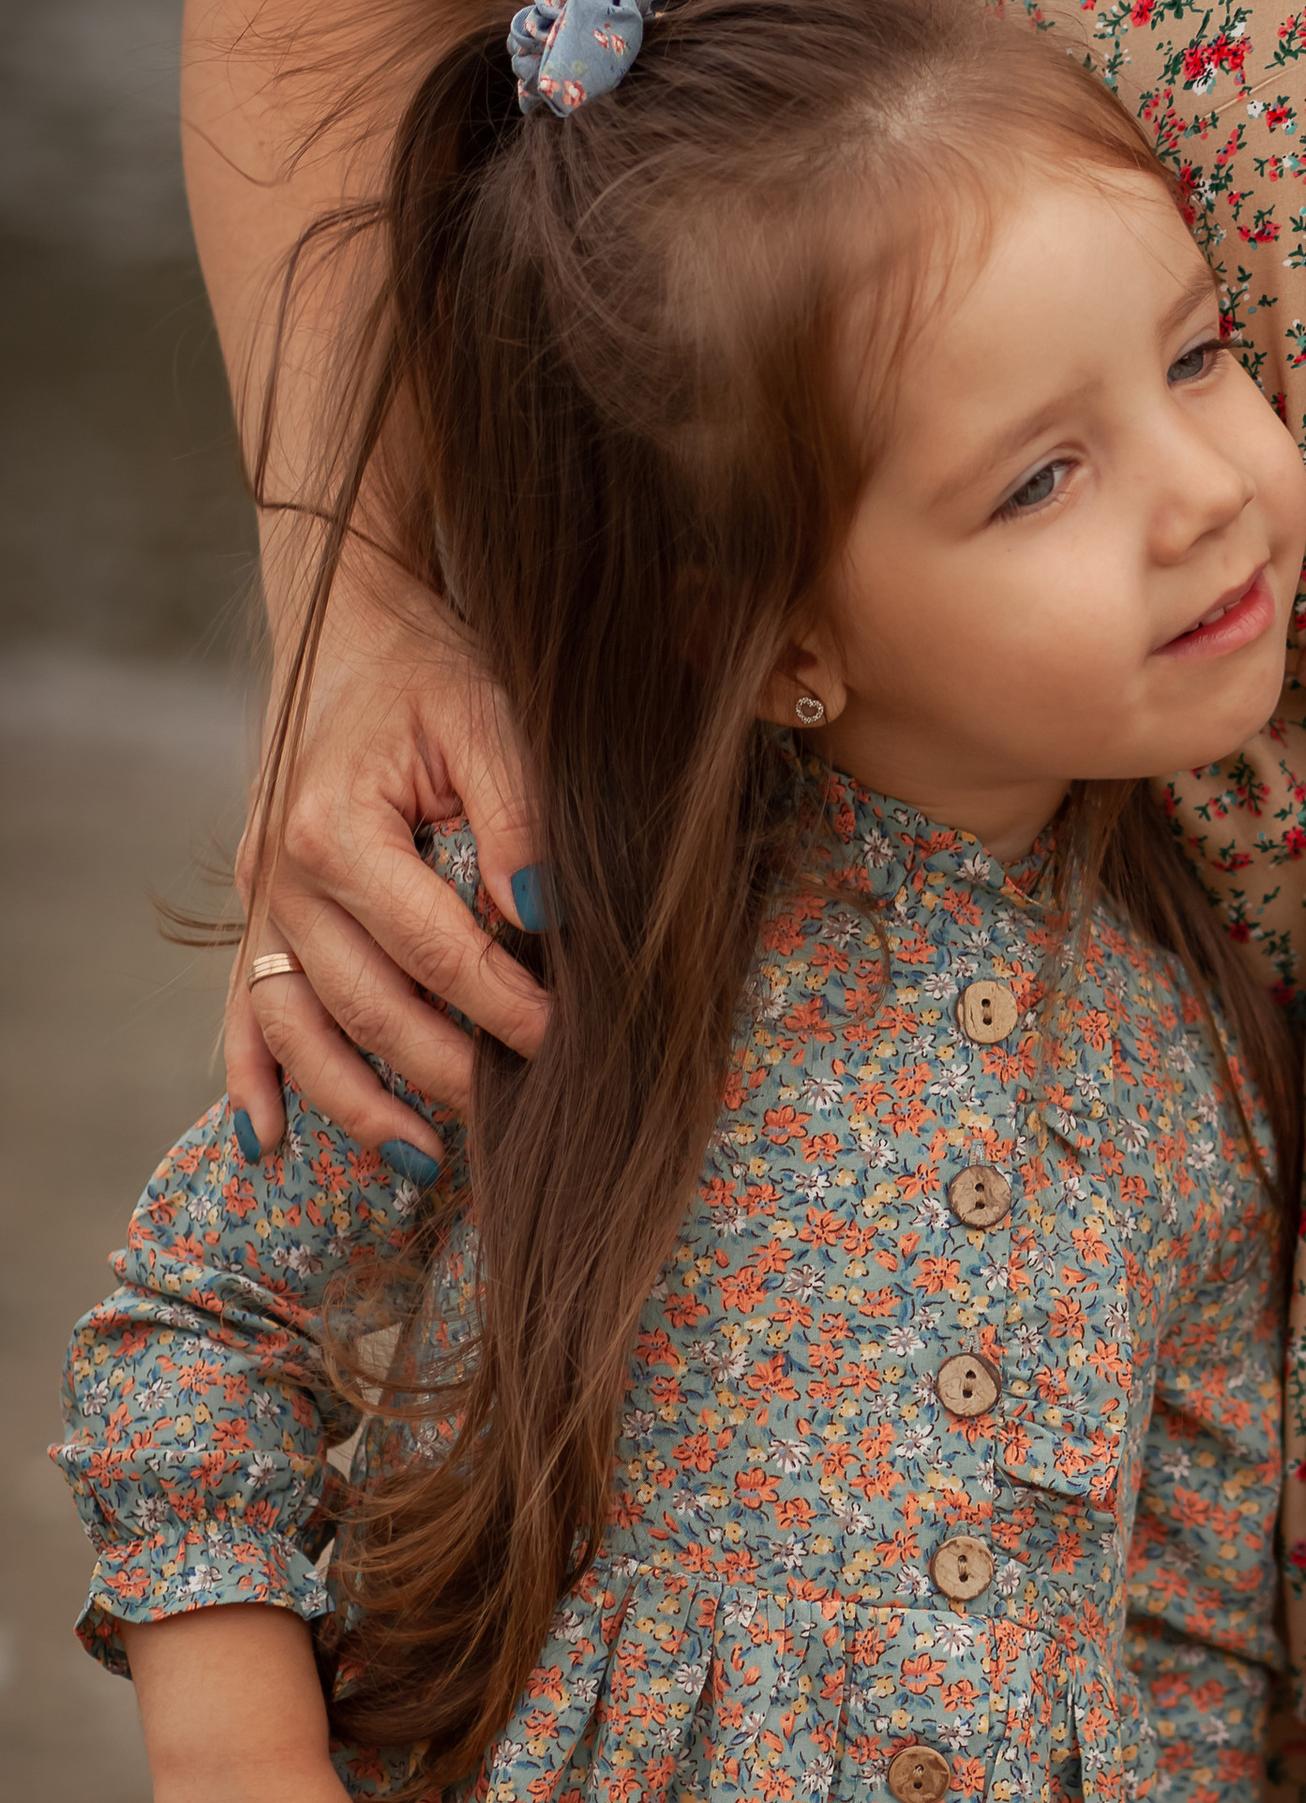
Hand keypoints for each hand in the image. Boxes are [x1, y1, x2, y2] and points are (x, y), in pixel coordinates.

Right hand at [231, 553, 549, 1163]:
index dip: (505, 1008)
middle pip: (368, 1008)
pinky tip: (269, 1145)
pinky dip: (251, 1082)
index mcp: (337, 829)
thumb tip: (540, 912)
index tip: (566, 1044)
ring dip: (356, 1107)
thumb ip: (517, 817)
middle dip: (449, 1070)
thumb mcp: (491, 721)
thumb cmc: (434, 676)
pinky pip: (242, 1014)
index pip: (435, 952)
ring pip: (297, 1032)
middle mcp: (283, 878)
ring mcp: (261, 903)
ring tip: (425, 1166)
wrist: (352, 636)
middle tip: (523, 1117)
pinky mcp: (256, 916)